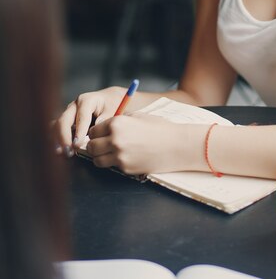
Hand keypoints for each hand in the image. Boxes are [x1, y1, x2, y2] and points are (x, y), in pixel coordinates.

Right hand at [54, 86, 127, 153]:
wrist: (109, 100)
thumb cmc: (112, 105)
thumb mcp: (113, 109)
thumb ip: (106, 118)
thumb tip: (95, 129)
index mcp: (86, 100)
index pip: (81, 116)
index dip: (79, 130)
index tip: (78, 144)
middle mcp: (74, 106)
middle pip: (63, 120)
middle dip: (64, 137)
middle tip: (69, 151)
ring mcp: (68, 114)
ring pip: (56, 126)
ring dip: (58, 140)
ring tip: (63, 153)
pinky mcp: (66, 123)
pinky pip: (57, 131)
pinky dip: (57, 141)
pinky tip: (60, 152)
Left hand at [87, 113, 204, 174]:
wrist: (175, 145)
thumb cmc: (159, 128)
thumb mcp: (137, 117)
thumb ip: (119, 122)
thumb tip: (105, 128)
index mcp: (116, 123)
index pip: (93, 131)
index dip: (96, 133)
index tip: (100, 135)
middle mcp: (115, 140)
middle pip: (91, 146)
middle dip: (94, 145)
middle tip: (102, 145)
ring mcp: (119, 156)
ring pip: (96, 159)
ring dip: (100, 156)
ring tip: (110, 153)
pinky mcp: (125, 168)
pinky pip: (111, 166)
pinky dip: (114, 163)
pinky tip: (125, 157)